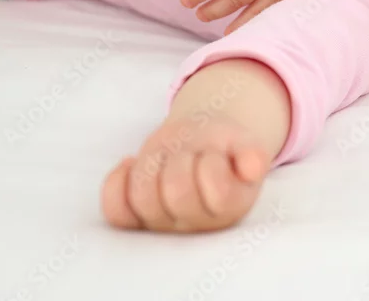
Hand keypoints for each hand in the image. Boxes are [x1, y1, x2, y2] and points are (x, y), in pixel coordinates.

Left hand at [101, 114, 268, 231]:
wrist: (198, 146)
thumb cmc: (222, 146)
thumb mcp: (242, 142)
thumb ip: (252, 153)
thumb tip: (253, 167)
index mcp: (232, 207)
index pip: (217, 190)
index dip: (211, 162)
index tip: (214, 152)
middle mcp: (198, 225)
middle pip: (177, 194)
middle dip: (181, 160)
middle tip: (189, 151)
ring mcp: (164, 225)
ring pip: (143, 199)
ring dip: (150, 164)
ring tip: (166, 155)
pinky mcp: (136, 219)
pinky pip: (116, 211)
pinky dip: (117, 183)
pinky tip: (131, 164)